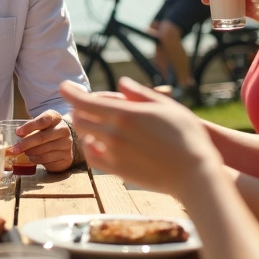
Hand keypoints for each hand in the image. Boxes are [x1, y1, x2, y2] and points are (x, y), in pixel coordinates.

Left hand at [10, 110, 74, 171]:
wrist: (64, 141)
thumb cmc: (48, 131)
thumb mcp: (40, 125)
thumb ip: (30, 127)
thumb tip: (18, 133)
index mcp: (56, 118)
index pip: (42, 120)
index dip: (29, 127)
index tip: (17, 133)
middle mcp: (64, 130)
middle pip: (42, 137)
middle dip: (26, 144)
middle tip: (15, 149)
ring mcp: (67, 144)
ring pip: (44, 150)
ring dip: (31, 152)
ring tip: (25, 152)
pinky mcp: (67, 156)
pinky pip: (47, 160)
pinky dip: (37, 160)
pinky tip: (32, 158)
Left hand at [60, 78, 221, 193]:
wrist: (194, 175)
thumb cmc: (186, 136)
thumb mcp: (166, 106)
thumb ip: (139, 93)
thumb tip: (120, 83)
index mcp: (124, 114)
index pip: (84, 101)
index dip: (70, 92)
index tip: (64, 86)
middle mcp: (114, 134)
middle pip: (80, 119)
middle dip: (77, 109)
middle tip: (82, 104)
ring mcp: (114, 154)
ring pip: (85, 137)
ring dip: (83, 127)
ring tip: (90, 121)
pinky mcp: (117, 171)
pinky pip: (93, 158)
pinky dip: (90, 147)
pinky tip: (96, 143)